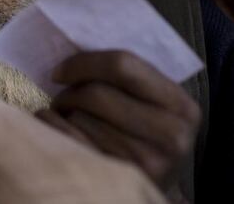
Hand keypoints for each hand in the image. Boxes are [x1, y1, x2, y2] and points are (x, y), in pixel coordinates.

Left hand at [37, 50, 200, 190]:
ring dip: (62, 113)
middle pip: (96, 94)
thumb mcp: (155, 106)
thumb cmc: (144, 136)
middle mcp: (171, 137)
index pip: (123, 65)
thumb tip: (74, 45)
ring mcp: (146, 163)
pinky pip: (67, 141)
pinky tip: (56, 130)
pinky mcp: (119, 180)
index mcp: (182, 107)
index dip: (83, 62)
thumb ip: (133, 78)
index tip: (60, 70)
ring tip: (69, 118)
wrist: (151, 191)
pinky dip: (51, 128)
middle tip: (63, 97)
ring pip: (79, 118)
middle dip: (69, 92)